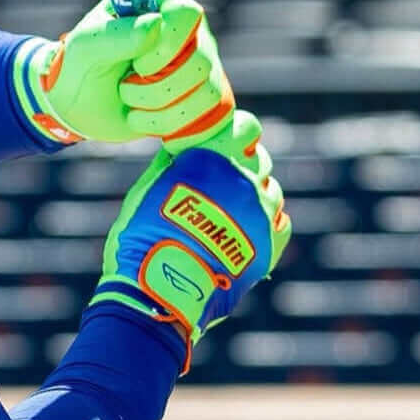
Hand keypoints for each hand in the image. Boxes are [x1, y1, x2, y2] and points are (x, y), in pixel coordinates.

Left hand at [14, 0, 232, 147]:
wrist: (77, 105)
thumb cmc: (80, 65)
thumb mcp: (87, 46)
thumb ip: (116, 34)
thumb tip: (155, 24)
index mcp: (159, 3)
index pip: (186, 14)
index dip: (165, 46)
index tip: (137, 63)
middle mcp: (186, 30)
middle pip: (199, 59)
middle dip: (156, 84)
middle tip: (125, 83)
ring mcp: (196, 62)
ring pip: (204, 89)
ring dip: (156, 104)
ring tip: (128, 98)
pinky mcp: (198, 94)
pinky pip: (202, 112)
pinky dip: (164, 122)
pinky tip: (138, 117)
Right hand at [89, 110, 290, 364]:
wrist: (160, 293)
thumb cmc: (141, 240)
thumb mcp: (144, 192)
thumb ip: (169, 164)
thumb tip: (180, 145)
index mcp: (210, 157)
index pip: (242, 126)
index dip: (234, 134)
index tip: (222, 143)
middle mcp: (242, 177)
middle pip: (258, 157)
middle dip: (243, 164)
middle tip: (221, 182)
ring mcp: (260, 211)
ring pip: (269, 191)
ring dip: (253, 196)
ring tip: (228, 215)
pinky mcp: (269, 243)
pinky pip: (279, 222)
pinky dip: (265, 223)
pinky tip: (243, 232)